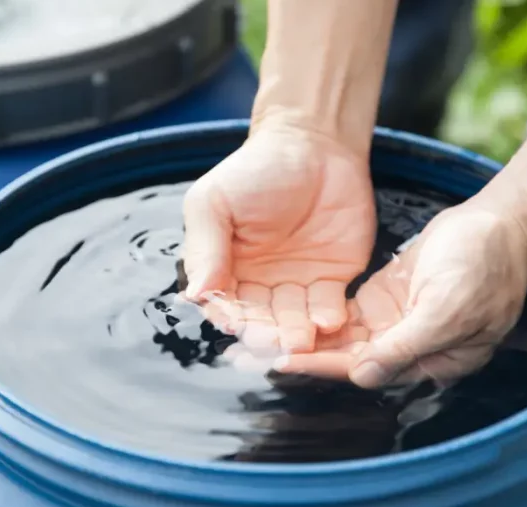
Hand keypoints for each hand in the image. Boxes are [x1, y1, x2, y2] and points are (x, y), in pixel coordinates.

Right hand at [182, 124, 375, 353]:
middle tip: (274, 342)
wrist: (314, 144)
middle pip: (260, 319)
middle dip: (266, 333)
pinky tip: (329, 322)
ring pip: (294, 320)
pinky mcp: (332, 279)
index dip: (229, 315)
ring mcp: (297, 284)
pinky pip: (329, 307)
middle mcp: (260, 283)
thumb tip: (194, 294)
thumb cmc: (256, 168)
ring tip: (302, 339)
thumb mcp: (215, 202)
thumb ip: (204, 247)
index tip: (235, 324)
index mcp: (226, 268)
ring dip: (297, 333)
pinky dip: (329, 318)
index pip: (224, 303)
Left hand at [275, 202, 526, 386]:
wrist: (497, 223)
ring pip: (344, 339)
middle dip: (307, 356)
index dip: (324, 366)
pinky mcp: (384, 300)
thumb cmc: (483, 266)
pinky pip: (347, 316)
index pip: (367, 369)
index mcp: (430, 360)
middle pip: (350, 358)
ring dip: (308, 338)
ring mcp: (395, 323)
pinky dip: (321, 317)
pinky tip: (289, 314)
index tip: (282, 363)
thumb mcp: (448, 309)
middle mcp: (408, 348)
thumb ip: (405, 346)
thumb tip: (362, 376)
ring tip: (266, 335)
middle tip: (260, 351)